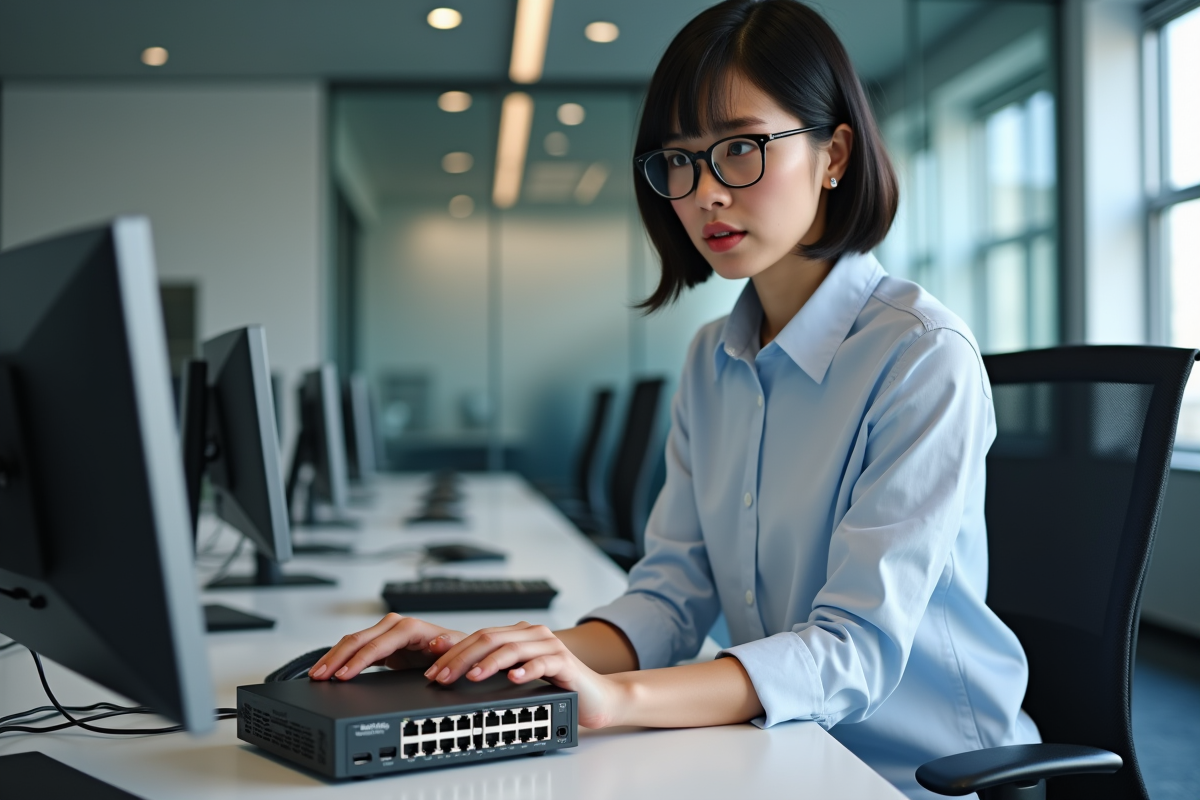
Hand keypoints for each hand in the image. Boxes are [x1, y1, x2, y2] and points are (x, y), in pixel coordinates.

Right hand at [308, 613, 464, 679]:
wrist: (454, 654)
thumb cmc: (456, 652)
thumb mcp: (456, 650)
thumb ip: (448, 647)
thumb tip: (439, 642)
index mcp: (411, 628)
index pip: (378, 644)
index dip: (359, 660)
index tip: (342, 676)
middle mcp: (395, 627)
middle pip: (358, 639)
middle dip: (336, 658)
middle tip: (319, 677)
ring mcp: (386, 635)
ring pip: (352, 643)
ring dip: (333, 658)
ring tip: (316, 675)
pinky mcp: (381, 646)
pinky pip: (355, 650)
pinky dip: (340, 660)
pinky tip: (328, 671)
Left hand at [423, 621, 626, 727]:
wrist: (596, 698)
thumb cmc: (556, 689)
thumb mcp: (518, 677)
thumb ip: (495, 669)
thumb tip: (456, 673)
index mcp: (519, 634)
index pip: (479, 636)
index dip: (453, 649)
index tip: (431, 665)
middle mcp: (533, 635)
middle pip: (490, 638)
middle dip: (461, 657)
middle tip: (441, 676)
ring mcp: (551, 646)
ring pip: (512, 647)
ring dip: (488, 662)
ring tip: (470, 677)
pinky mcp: (566, 663)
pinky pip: (543, 663)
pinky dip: (525, 670)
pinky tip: (513, 679)